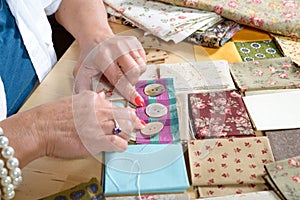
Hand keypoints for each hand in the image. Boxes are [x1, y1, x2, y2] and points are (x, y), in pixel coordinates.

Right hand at [2, 91, 144, 166]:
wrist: (42, 127)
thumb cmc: (53, 116)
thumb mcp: (74, 100)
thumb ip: (92, 99)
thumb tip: (102, 97)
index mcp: (96, 100)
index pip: (121, 106)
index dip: (130, 115)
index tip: (135, 119)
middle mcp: (101, 111)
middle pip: (128, 118)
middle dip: (133, 124)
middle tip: (135, 129)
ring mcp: (101, 126)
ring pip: (126, 131)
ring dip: (125, 136)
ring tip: (120, 138)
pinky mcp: (98, 141)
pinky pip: (119, 144)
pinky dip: (121, 146)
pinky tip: (116, 146)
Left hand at [74, 35, 146, 106]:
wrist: (95, 38)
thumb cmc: (90, 57)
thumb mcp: (81, 73)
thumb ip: (84, 89)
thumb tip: (94, 103)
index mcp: (103, 57)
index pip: (119, 78)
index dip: (128, 91)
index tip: (136, 100)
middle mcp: (117, 49)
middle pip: (134, 72)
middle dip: (131, 82)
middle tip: (124, 82)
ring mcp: (127, 44)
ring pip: (141, 67)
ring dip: (135, 75)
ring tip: (124, 72)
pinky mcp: (135, 42)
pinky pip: (144, 60)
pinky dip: (138, 66)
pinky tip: (128, 65)